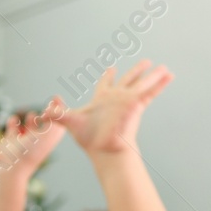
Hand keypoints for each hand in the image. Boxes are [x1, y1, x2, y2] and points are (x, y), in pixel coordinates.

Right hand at [0, 103, 65, 179]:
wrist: (9, 168)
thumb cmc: (29, 152)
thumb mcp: (48, 133)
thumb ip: (54, 116)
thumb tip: (56, 104)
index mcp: (49, 140)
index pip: (58, 122)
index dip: (59, 110)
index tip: (56, 97)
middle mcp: (38, 140)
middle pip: (46, 123)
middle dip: (47, 113)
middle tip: (50, 102)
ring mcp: (24, 140)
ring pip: (30, 124)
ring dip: (31, 117)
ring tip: (33, 116)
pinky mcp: (10, 140)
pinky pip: (13, 127)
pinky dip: (13, 121)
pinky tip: (14, 120)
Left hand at [52, 60, 171, 155]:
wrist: (103, 148)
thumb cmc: (87, 138)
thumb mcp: (68, 121)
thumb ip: (55, 114)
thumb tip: (40, 113)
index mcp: (102, 100)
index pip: (106, 85)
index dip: (108, 77)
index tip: (111, 68)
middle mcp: (116, 98)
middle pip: (128, 80)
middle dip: (135, 71)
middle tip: (145, 62)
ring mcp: (128, 100)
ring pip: (142, 84)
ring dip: (153, 75)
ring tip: (164, 67)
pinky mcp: (136, 104)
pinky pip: (150, 91)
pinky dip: (160, 83)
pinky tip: (169, 74)